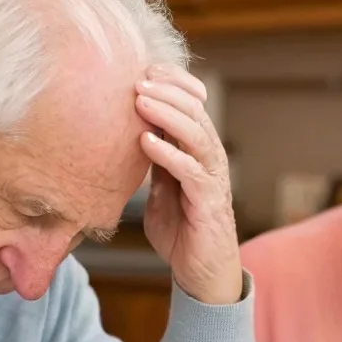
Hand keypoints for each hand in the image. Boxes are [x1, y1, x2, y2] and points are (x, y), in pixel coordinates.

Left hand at [135, 65, 242, 305]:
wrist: (202, 274)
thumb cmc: (181, 231)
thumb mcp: (161, 189)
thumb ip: (153, 163)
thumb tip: (128, 135)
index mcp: (198, 151)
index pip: (190, 105)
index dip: (171, 83)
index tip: (142, 68)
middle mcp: (210, 159)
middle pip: (195, 111)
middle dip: (167, 90)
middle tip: (138, 78)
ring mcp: (213, 179)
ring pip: (196, 134)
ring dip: (167, 114)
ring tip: (140, 100)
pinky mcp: (210, 203)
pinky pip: (191, 171)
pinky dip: (168, 154)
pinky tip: (146, 142)